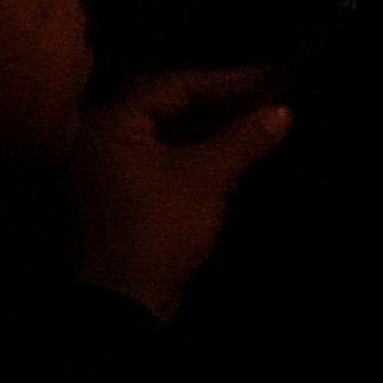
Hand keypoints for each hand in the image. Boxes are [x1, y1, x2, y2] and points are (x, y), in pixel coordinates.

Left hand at [65, 64, 289, 315]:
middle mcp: (99, 139)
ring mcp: (106, 170)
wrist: (124, 304)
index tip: (273, 78)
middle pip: (167, 106)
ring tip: (258, 125)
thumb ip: (244, 139)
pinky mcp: (120, 197)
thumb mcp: (207, 178)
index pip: (174, 85)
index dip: (228, 81)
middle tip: (266, 96)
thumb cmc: (158, 229)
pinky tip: (233, 158)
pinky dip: (196, 155)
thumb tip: (283, 111)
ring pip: (166, 135)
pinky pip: (162, 161)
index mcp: (109, 125)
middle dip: (219, 102)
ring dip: (211, 130)